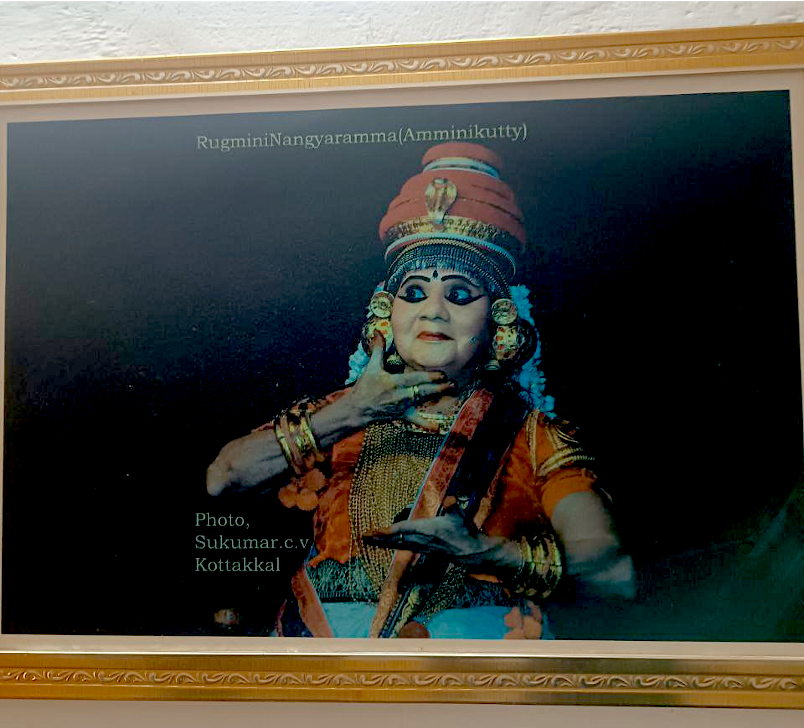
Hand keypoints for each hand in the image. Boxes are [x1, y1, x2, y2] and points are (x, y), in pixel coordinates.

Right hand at [345, 333, 455, 430]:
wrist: (357, 408)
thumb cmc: (365, 387)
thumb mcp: (371, 367)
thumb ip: (378, 349)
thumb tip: (377, 331)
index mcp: (393, 382)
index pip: (414, 379)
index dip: (429, 377)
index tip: (442, 374)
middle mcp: (400, 395)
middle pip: (422, 390)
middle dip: (439, 387)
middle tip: (453, 383)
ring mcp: (402, 406)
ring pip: (423, 401)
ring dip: (437, 396)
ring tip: (452, 390)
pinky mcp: (401, 415)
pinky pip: (415, 420)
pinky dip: (425, 424)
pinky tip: (437, 427)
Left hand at [363, 513, 518, 573]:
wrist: (471, 552)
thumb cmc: (465, 532)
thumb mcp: (461, 516)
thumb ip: (453, 506)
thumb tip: (450, 499)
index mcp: (428, 530)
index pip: (403, 530)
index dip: (388, 531)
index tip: (375, 531)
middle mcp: (421, 540)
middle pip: (395, 539)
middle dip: (379, 538)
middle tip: (362, 536)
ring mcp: (421, 546)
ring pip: (397, 544)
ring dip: (382, 542)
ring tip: (367, 539)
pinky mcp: (423, 549)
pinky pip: (403, 546)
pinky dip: (391, 544)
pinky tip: (384, 544)